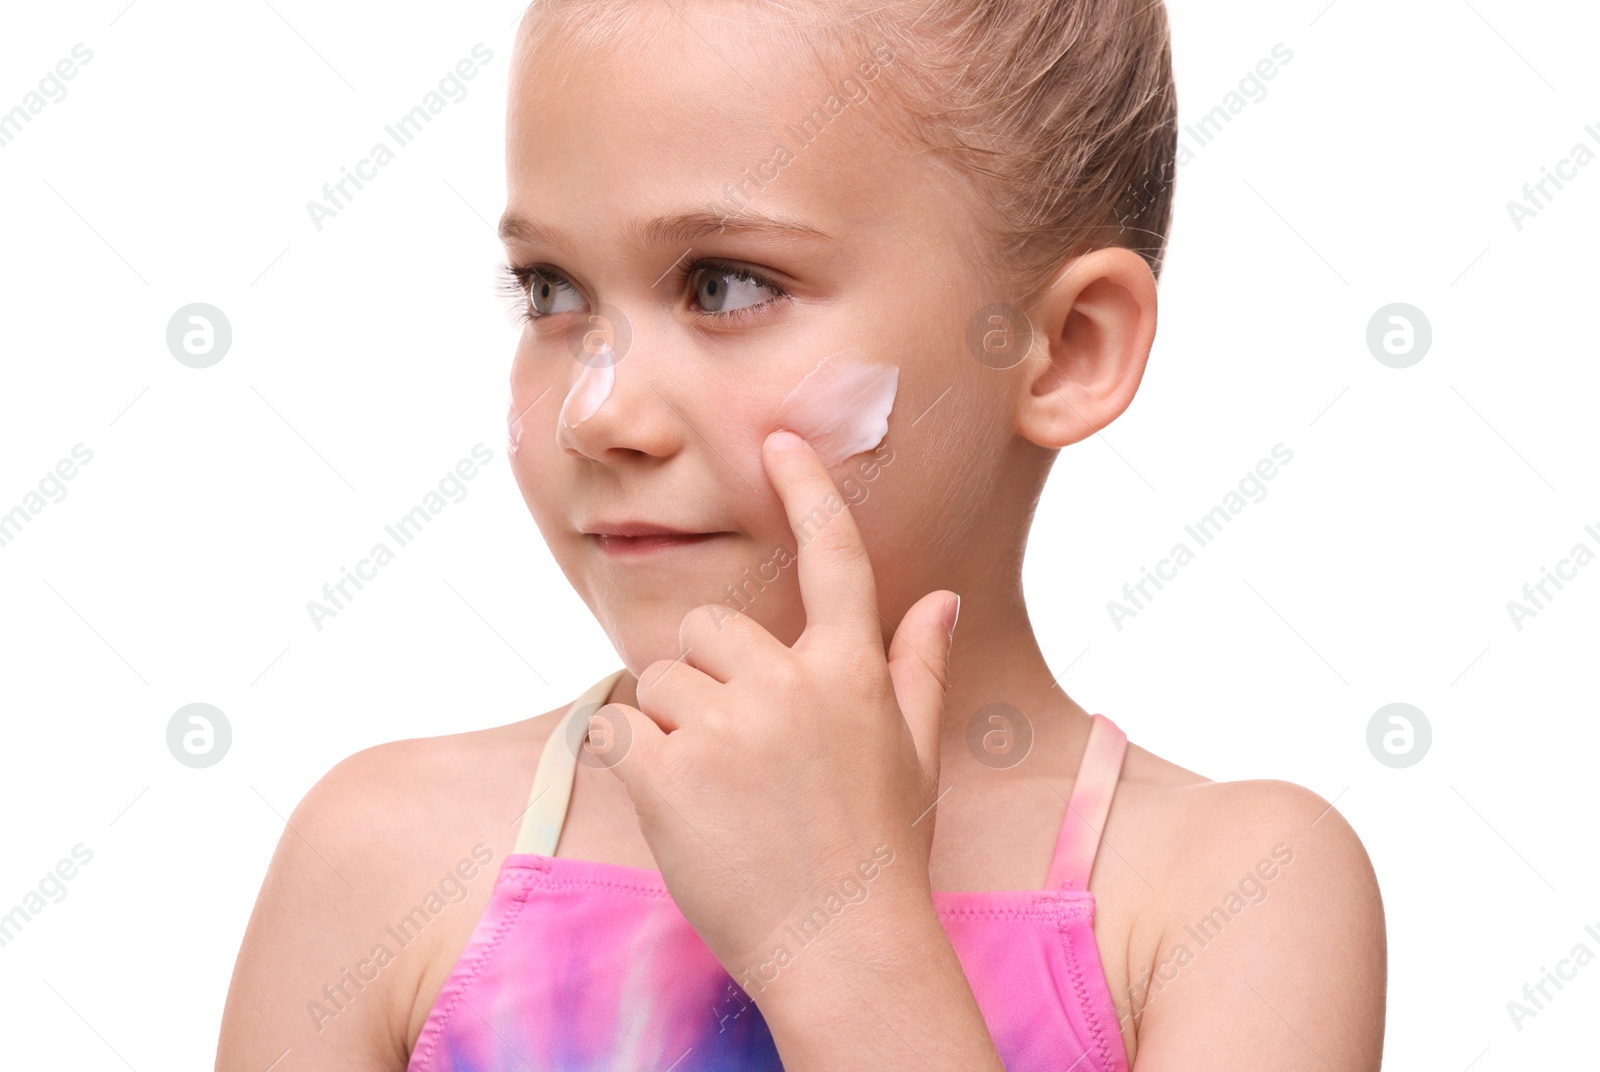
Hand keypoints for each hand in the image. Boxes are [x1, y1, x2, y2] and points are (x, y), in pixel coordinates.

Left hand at [590, 428, 960, 994]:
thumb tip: (939, 601)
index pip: (834, 560)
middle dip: (706, 678)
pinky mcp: (669, 773)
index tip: (781, 440)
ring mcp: (729, 729)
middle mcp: (792, 686)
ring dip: (668, 727)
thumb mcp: (912, 755)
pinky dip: (630, 759)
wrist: (843, 952)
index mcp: (852, 675)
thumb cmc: (880, 853)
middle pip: (708, 629)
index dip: (810, 491)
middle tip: (733, 753)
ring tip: (712, 793)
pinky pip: (619, 726)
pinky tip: (672, 805)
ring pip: (657, 679)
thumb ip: (915, 669)